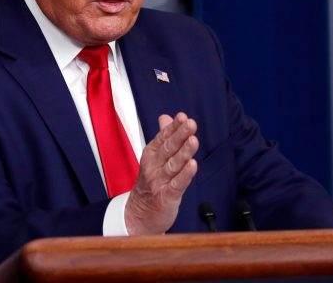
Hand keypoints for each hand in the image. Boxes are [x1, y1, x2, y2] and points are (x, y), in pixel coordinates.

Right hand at [125, 112, 198, 234]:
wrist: (139, 214)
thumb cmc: (150, 184)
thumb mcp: (154, 158)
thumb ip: (163, 137)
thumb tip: (166, 117)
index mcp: (151, 155)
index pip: (163, 137)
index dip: (173, 127)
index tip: (182, 117)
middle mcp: (154, 167)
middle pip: (168, 148)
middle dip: (180, 135)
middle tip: (190, 124)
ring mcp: (159, 182)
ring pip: (173, 165)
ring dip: (184, 152)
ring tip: (193, 141)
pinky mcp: (166, 197)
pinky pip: (177, 184)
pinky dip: (185, 175)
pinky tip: (192, 165)